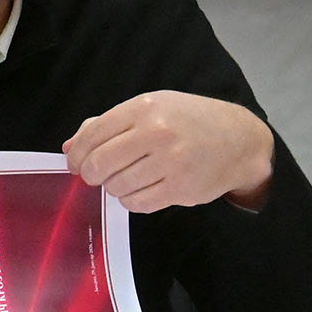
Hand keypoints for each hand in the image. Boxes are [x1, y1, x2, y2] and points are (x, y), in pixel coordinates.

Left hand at [64, 91, 275, 213]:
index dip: (78, 154)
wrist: (239, 139)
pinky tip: (138, 190)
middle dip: (90, 174)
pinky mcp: (183, 189)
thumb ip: (107, 124)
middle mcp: (158, 133)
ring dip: (113, 187)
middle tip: (94, 176)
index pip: (94, 134)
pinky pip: (138, 203)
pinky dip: (130, 200)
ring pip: (118, 186)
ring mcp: (172, 163)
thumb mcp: (150, 108)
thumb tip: (72, 147)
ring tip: (123, 179)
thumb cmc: (188, 120)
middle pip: (102, 164)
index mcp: (145, 108)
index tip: (75, 163)